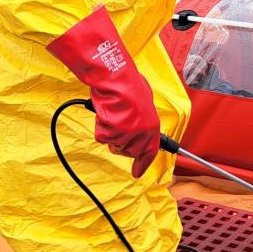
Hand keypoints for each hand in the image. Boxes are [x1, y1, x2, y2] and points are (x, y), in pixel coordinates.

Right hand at [45, 6, 161, 177]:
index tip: (137, 173)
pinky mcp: (110, 133)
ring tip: (112, 114)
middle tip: (117, 125)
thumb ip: (143, 118)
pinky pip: (101, 137)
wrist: (114, 78)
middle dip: (122, 143)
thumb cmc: (128, 84)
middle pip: (129, 151)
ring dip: (111, 133)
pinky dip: (100, 127)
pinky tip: (104, 114)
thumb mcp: (144, 102)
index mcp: (152, 126)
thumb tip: (141, 124)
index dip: (143, 164)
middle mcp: (141, 134)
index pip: (150, 152)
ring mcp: (126, 135)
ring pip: (114, 145)